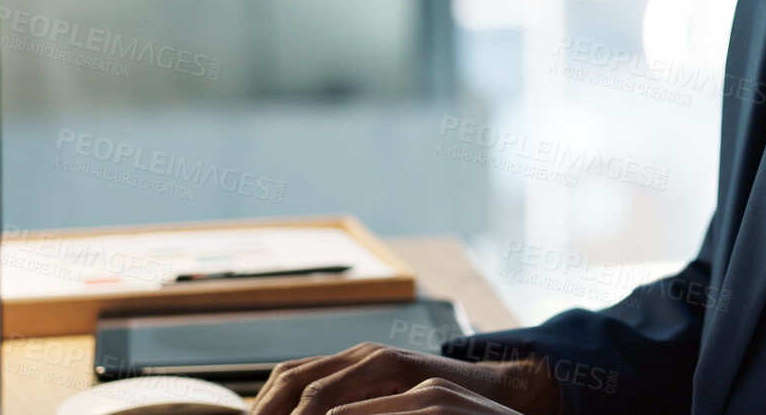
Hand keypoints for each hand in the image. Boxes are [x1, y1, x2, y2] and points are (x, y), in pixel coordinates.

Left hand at [248, 342, 559, 414]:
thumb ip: (357, 407)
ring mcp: (389, 362)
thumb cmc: (443, 413)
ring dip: (299, 410)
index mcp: (352, 364)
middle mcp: (365, 355)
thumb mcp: (387, 408)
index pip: (290, 376)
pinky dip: (348, 410)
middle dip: (268, 406)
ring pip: (325, 383)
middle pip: (296, 375)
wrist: (503, 398)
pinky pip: (373, 393)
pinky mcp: (418, 377)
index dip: (262, 402)